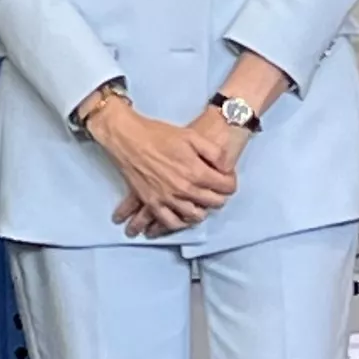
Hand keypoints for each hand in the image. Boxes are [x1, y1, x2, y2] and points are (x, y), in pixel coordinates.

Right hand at [88, 102, 238, 237]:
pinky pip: (169, 222)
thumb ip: (215, 153)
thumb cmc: (159, 134)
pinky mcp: (151, 202)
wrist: (127, 137)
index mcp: (197, 172)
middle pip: (214, 203)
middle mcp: (184, 189)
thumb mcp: (192, 136)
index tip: (226, 177)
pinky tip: (182, 218)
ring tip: (200, 203)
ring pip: (194, 216)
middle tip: (215, 189)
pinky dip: (179, 223)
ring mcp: (167, 198)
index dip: (230, 182)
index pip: (227, 187)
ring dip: (202, 211)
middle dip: (219, 196)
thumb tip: (226, 168)